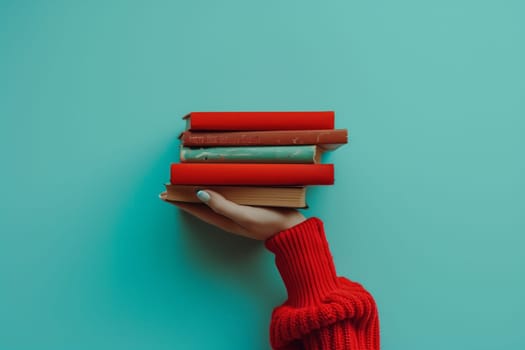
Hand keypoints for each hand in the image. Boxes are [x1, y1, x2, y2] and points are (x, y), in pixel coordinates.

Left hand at [160, 190, 305, 239]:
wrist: (292, 228)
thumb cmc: (268, 223)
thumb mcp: (243, 215)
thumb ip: (222, 205)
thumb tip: (200, 193)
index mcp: (223, 219)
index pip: (196, 209)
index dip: (180, 202)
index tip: (165, 194)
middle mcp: (228, 214)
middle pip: (202, 202)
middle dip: (187, 194)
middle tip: (173, 184)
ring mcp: (238, 208)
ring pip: (214, 197)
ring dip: (201, 188)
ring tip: (189, 179)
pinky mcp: (248, 202)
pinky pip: (228, 193)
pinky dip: (219, 186)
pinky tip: (219, 179)